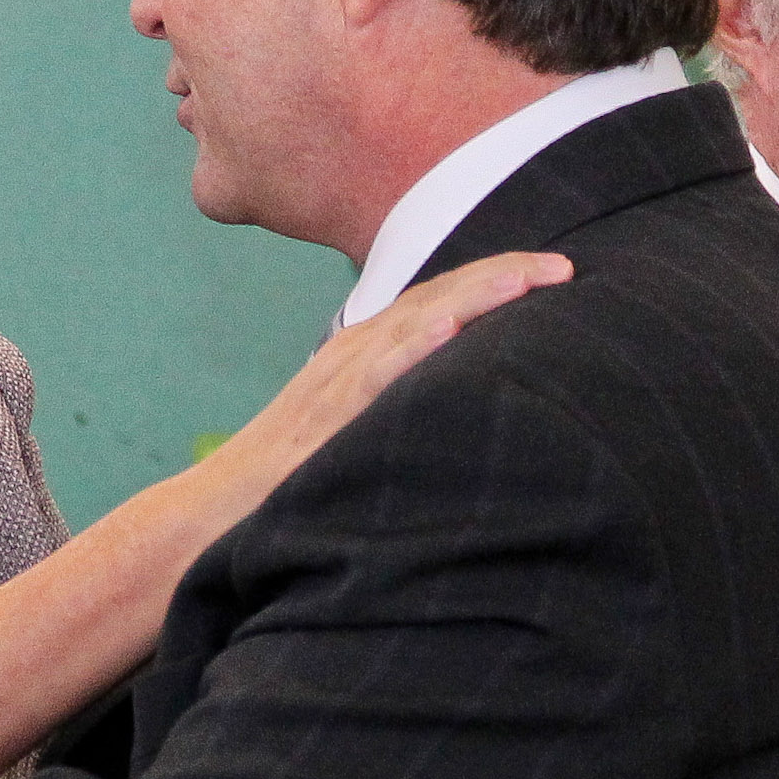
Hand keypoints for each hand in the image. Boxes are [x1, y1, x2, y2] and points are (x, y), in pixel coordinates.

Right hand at [195, 251, 571, 522]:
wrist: (213, 512)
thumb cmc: (294, 478)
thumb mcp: (363, 427)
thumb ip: (409, 404)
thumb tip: (477, 406)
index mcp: (369, 352)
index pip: (444, 300)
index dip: (500, 281)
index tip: (559, 274)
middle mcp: (356, 352)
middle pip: (439, 296)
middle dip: (503, 276)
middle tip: (565, 267)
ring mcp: (338, 380)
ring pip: (415, 322)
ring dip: (473, 296)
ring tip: (525, 278)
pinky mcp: (324, 416)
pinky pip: (373, 374)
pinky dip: (414, 347)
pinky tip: (450, 328)